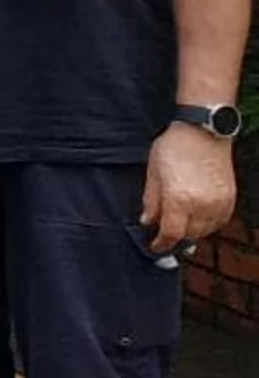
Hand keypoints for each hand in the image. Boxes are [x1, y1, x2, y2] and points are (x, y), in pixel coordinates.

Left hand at [142, 121, 238, 252]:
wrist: (203, 131)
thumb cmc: (174, 147)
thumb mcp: (153, 172)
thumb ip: (150, 200)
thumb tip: (146, 221)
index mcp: (180, 199)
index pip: (171, 234)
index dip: (161, 244)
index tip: (154, 246)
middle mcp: (203, 205)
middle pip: (189, 235)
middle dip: (175, 237)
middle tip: (164, 232)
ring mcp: (219, 202)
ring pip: (205, 231)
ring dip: (192, 232)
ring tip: (180, 224)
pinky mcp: (230, 198)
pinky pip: (219, 222)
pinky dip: (208, 224)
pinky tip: (197, 217)